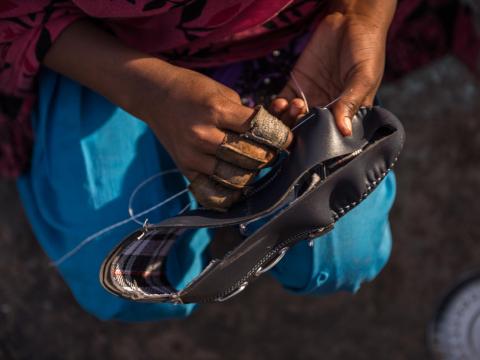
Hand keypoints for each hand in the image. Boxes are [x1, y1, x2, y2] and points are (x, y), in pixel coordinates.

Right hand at [43, 20, 296, 209]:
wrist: (155, 95)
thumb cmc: (194, 89)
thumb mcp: (224, 92)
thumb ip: (246, 115)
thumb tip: (272, 133)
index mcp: (216, 110)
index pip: (259, 130)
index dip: (279, 135)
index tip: (285, 138)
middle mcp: (204, 135)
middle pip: (251, 156)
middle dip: (267, 155)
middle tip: (269, 151)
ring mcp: (193, 155)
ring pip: (236, 177)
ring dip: (251, 173)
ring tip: (252, 164)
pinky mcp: (185, 169)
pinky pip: (213, 190)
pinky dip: (230, 191)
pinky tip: (237, 184)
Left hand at [272, 0, 396, 135]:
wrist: (350, 20)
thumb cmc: (366, 50)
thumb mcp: (364, 78)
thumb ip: (351, 103)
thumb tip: (345, 131)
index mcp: (347, 113)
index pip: (332, 135)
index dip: (321, 141)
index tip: (314, 139)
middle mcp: (327, 109)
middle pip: (308, 131)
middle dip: (300, 130)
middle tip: (301, 118)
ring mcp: (310, 98)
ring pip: (292, 120)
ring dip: (288, 119)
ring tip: (295, 105)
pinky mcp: (296, 85)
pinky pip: (282, 103)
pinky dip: (277, 107)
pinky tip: (280, 103)